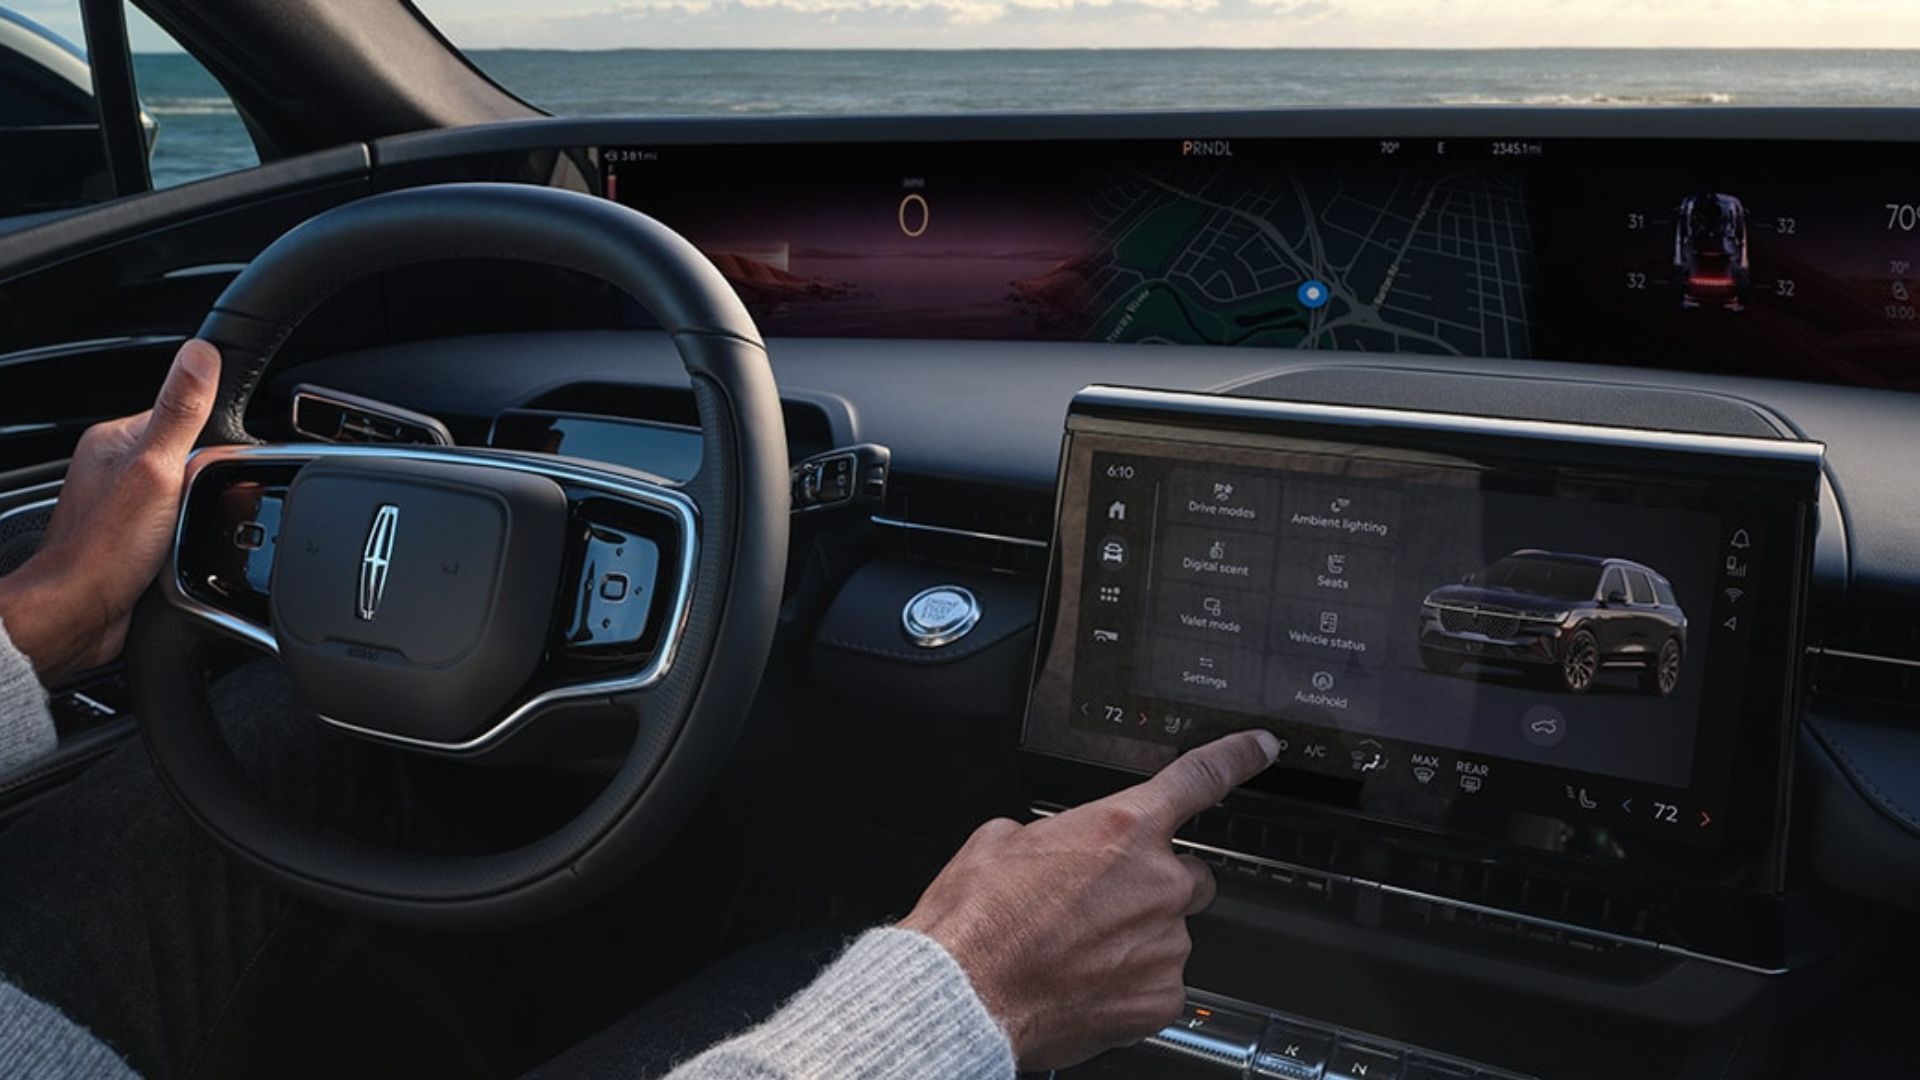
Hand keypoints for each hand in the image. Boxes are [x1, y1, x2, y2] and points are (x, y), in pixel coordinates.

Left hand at [0, 340, 219, 682]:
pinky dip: (188, 537)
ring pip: (186, 494)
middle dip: (208, 482)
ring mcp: (122, 504)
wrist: (78, 614)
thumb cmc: (105, 548)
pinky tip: (184, 550)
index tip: (219, 464)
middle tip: (200, 507)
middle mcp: (114, 466)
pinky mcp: (132, 537)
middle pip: (190, 458)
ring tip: (188, 533)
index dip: (212, 439)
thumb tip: (201, 354)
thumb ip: (180, 411)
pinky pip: (176, 525)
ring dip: (199, 513)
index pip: (184, 417)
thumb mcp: (157, 469)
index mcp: (116, 439)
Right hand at [899, 728, 1279, 1070]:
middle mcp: (1157, 882)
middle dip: (1153, 883)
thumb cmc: (976, 921)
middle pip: (1187, 873)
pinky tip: (1088, 982)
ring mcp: (1165, 943)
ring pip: (1171, 931)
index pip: (1201, 778)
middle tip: (1100, 904)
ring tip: (1078, 950)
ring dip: (1137, 936)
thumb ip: (1052, 833)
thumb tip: (1054, 846)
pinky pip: (1162, 982)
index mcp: (1122, 827)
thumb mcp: (1000, 840)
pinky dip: (1132, 983)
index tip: (1261, 749)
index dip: (1238, 757)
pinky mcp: (1162, 996)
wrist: (965, 996)